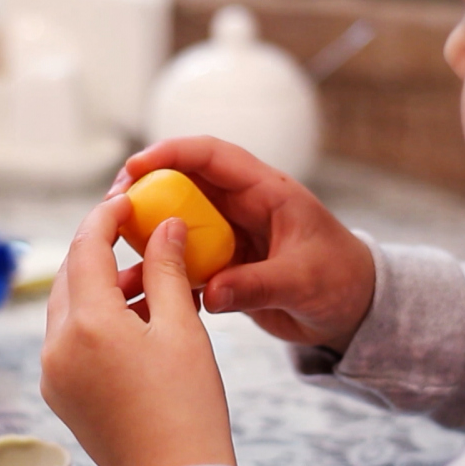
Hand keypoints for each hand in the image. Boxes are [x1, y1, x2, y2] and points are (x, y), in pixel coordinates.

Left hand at [40, 195, 235, 465]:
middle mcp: (57, 346)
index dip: (107, 216)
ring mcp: (53, 373)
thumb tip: (166, 226)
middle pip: (70, 274)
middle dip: (101, 248)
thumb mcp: (182, 328)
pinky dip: (97, 318)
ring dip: (102, 285)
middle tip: (138, 232)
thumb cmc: (187, 407)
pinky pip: (70, 338)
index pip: (86, 247)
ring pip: (69, 306)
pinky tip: (137, 318)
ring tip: (151, 279)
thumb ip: (167, 269)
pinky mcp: (60, 393)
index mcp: (88, 324)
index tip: (128, 200)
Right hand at [107, 137, 375, 353]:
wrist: (354, 312)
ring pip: (176, 223)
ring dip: (146, 233)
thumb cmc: (343, 281)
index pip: (212, 156)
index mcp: (267, 192)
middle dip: (145, 189)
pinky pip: (183, 261)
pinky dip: (160, 271)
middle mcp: (242, 207)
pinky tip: (136, 288)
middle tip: (111, 207)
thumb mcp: (305, 281)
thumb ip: (259, 285)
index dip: (171, 153)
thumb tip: (211, 293)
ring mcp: (230, 235)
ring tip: (111, 248)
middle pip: (183, 183)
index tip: (135, 166)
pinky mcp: (223, 266)